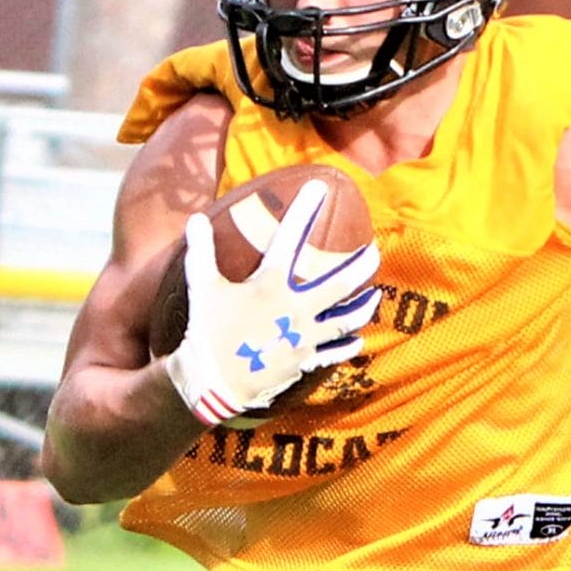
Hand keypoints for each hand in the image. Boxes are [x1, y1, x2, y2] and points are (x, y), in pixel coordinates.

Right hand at [162, 181, 379, 427]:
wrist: (212, 382)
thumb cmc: (207, 332)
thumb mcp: (201, 287)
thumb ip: (202, 251)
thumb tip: (195, 218)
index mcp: (271, 285)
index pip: (290, 239)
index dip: (304, 210)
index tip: (319, 187)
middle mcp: (295, 310)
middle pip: (341, 284)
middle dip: (361, 266)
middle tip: (374, 252)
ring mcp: (303, 338)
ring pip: (345, 320)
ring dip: (363, 307)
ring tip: (375, 296)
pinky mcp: (303, 362)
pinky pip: (332, 353)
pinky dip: (346, 346)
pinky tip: (358, 340)